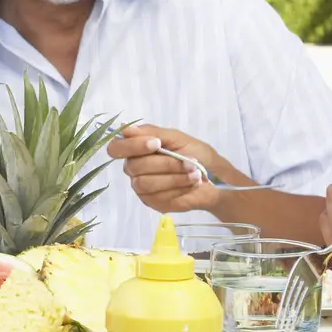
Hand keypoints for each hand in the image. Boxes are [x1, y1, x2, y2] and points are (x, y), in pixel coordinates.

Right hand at [107, 124, 235, 213]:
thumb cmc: (195, 153)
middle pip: (133, 167)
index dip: (133, 146)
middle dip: (164, 163)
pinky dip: (178, 187)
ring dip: (173, 177)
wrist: (214, 176)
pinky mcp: (152, 202)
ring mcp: (141, 188)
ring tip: (195, 173)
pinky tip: (192, 183)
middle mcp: (134, 169)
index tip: (157, 144)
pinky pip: (158, 196)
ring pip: (145, 183)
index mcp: (136, 149)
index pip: (116, 148)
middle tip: (189, 161)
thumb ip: (152, 132)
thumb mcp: (176, 137)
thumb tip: (126, 128)